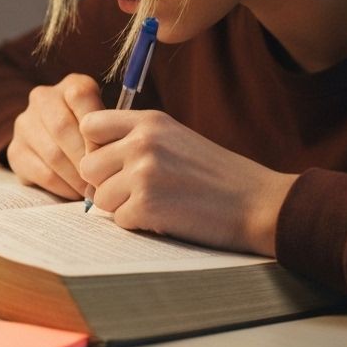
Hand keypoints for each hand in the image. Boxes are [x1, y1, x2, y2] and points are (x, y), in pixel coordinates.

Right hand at [6, 74, 104, 199]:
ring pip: (52, 153)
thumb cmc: (97, 136)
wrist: (63, 145)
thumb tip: (117, 158)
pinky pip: (41, 172)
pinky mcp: (15, 150)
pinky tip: (75, 193)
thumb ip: (111, 133)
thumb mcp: (108, 125)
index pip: (80, 96)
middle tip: (102, 181)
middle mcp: (43, 98)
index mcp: (72, 85)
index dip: (96, 129)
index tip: (110, 154)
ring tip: (92, 191)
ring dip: (76, 177)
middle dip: (86, 159)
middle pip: (62, 127)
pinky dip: (63, 187)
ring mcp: (25, 123)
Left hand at [78, 110, 296, 255]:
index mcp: (149, 121)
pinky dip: (140, 225)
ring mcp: (143, 173)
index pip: (90, 126)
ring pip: (100, 198)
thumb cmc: (216, 175)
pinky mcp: (147, 205)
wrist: (258, 203)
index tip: (114, 162)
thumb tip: (91, 159)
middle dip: (106, 184)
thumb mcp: (176, 138)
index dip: (96, 148)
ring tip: (158, 203)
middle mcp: (142, 142)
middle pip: (88, 167)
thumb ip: (136, 139)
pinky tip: (167, 217)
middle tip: (137, 191)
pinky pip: (120, 220)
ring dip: (123, 207)